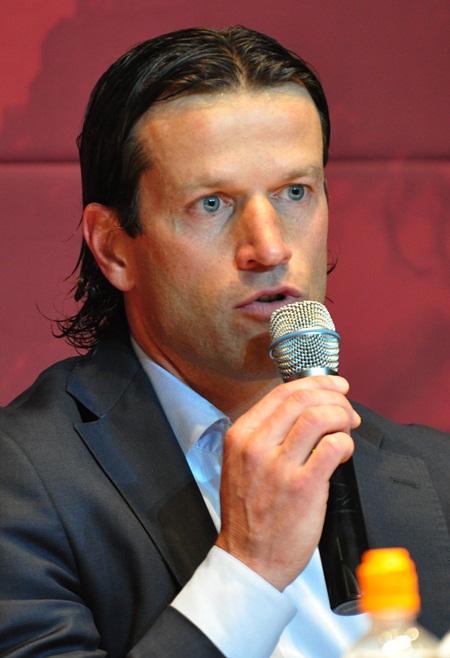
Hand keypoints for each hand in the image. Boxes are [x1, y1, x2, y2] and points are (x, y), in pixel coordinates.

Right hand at [215, 375, 359, 590]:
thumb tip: (305, 408)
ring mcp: (278, 466)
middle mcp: (256, 446)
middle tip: (346, 408)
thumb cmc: (249, 513)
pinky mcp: (302, 487)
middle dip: (334, 396)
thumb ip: (266, 434)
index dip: (316, 382)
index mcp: (241, 435)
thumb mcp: (242, 463)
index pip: (282, 391)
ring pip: (319, 416)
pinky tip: (343, 452)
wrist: (247, 558)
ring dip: (342, 416)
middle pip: (302, 397)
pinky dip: (345, 442)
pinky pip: (333, 446)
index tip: (334, 386)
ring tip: (348, 428)